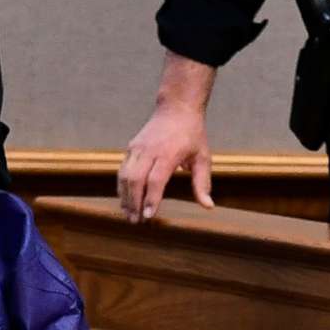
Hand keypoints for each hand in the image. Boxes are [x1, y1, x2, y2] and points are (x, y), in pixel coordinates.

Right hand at [118, 101, 214, 221]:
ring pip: (126, 176)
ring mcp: (138, 148)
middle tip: (135, 221)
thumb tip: (208, 206)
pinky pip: (122, 170)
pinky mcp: (131, 147)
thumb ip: (203, 183)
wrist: (176, 107)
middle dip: (134, 202)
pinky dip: (121, 186)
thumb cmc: (192, 134)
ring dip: (125, 197)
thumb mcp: (203, 157)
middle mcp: (150, 151)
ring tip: (128, 214)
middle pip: (136, 180)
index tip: (148, 216)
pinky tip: (124, 199)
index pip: (156, 180)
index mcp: (169, 153)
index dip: (151, 198)